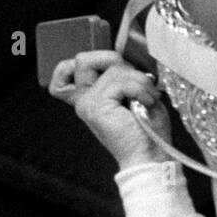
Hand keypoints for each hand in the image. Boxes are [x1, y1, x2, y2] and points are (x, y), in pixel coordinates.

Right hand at [48, 50, 173, 169]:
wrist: (151, 157)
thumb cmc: (148, 132)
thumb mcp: (135, 96)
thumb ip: (121, 77)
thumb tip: (123, 60)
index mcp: (90, 98)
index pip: (65, 70)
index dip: (86, 58)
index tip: (115, 65)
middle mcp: (84, 100)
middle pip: (84, 58)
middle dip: (115, 61)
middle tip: (137, 82)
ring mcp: (87, 103)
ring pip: (111, 68)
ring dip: (139, 80)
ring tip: (148, 99)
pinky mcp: (96, 106)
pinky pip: (119, 80)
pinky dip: (140, 88)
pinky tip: (147, 103)